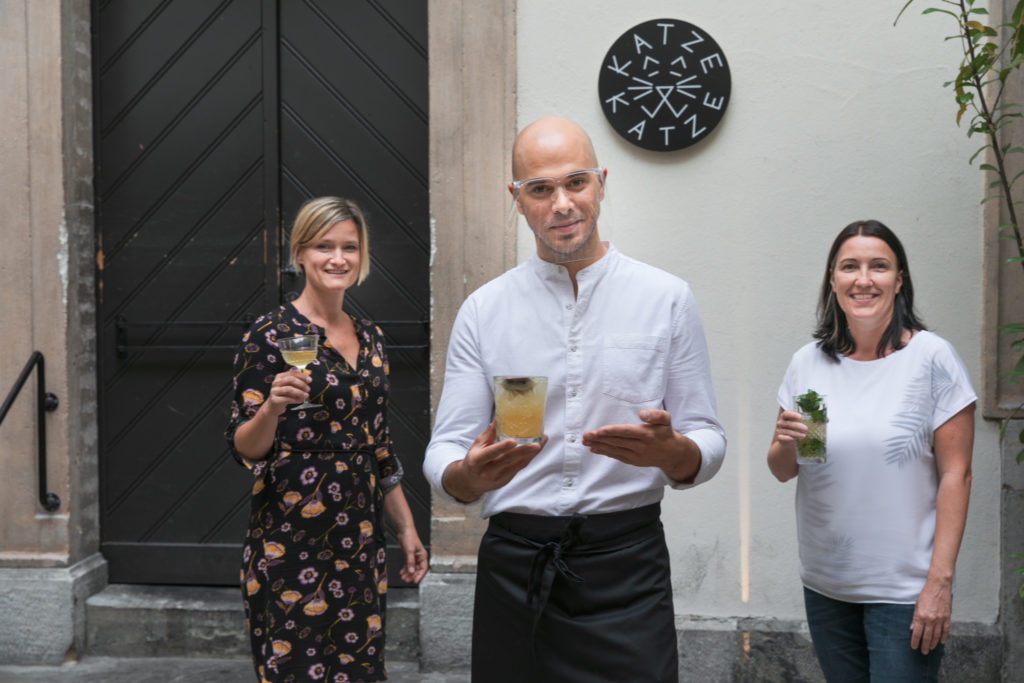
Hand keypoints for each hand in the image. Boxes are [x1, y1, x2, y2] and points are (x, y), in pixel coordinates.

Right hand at [264, 369, 311, 415]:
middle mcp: (276, 382)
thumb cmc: (284, 395)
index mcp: (280, 376)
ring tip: (306, 396)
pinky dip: (295, 400)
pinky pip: (287, 399)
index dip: (302, 376)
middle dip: (301, 384)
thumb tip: (309, 379)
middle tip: (308, 389)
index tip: (310, 380)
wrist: (273, 407)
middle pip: (290, 380)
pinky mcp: (274, 400)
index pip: (292, 373)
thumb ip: (298, 382)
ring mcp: (274, 391)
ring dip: (300, 392)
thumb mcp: (290, 387)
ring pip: (289, 389)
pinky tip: (300, 401)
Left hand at [396, 527, 428, 583]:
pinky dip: (405, 568)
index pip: (423, 568)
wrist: (404, 530)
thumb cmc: (409, 537)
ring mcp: (413, 556)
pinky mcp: (408, 555)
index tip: (414, 581)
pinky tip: (402, 572)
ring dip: (408, 573)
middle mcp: (419, 557)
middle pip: (417, 569)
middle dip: (412, 575)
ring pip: (412, 567)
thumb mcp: (409, 551)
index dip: (419, 575)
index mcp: (422, 555)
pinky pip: (408, 564)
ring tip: (403, 577)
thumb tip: (411, 571)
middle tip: (406, 580)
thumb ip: (410, 562)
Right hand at [443, 421, 545, 502]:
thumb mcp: (477, 445)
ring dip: (532, 454)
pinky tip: (537, 448)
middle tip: (537, 444)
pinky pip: (520, 467)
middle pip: (508, 460)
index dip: (502, 447)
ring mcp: (498, 478)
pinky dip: (529, 457)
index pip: (491, 453)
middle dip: (524, 451)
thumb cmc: (474, 459)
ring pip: (518, 465)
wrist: (471, 482)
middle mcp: (488, 471)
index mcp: (477, 461)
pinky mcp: (507, 480)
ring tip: (542, 442)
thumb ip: (489, 433)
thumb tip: (499, 418)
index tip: (514, 441)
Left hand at [582, 409, 697, 480]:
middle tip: (585, 435)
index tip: (599, 431)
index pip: (626, 432)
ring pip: (614, 450)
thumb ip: (656, 414)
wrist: (672, 454)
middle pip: (616, 441)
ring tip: (585, 442)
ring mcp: (635, 455)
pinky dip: (604, 452)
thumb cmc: (665, 433)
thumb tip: (642, 414)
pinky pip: (616, 456)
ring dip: (599, 446)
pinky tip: (594, 449)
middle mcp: (640, 446)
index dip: (612, 431)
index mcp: (646, 435)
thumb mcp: (666, 419)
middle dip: (599, 438)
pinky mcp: (632, 461)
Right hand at [773, 410, 807, 442]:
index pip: (786, 414)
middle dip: (797, 426)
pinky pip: (781, 437)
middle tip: (805, 428)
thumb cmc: (794, 427)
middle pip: (787, 423)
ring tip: (804, 436)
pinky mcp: (780, 438)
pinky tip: (792, 439)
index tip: (800, 417)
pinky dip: (786, 438)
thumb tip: (816, 417)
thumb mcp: (797, 421)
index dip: (792, 415)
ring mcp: (779, 430)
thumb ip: (803, 419)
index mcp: (784, 416)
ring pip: (786, 431)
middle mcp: (780, 423)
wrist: (788, 438)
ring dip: (795, 434)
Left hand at [910, 577, 951, 654]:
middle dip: (924, 645)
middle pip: (927, 637)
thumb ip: (915, 618)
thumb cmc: (925, 594)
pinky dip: (943, 637)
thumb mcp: (917, 605)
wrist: (938, 586)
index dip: (915, 641)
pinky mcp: (947, 617)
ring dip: (933, 643)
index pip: (917, 633)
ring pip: (936, 635)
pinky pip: (945, 630)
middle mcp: (930, 619)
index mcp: (921, 616)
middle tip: (923, 652)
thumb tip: (913, 629)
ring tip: (930, 648)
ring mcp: (940, 619)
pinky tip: (941, 642)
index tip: (914, 647)